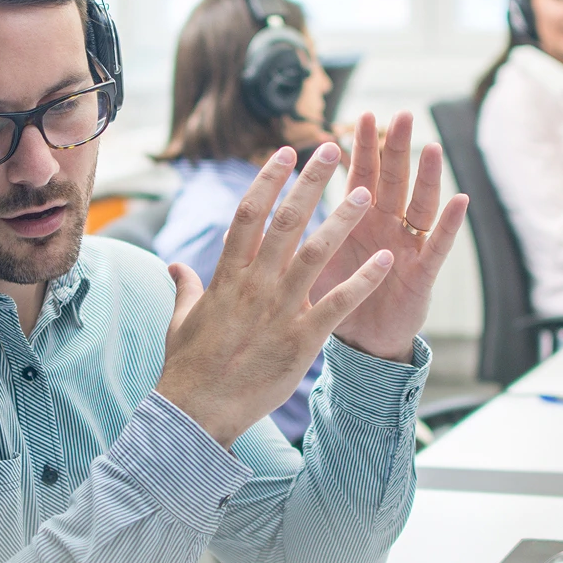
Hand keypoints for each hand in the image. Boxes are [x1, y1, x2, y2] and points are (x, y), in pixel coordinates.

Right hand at [156, 144, 395, 447]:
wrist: (197, 412)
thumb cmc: (187, 367)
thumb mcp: (181, 320)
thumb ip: (186, 287)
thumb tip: (175, 264)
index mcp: (226, 277)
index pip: (249, 215)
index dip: (269, 179)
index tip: (286, 152)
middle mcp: (254, 286)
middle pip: (286, 222)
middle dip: (311, 182)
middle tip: (331, 149)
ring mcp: (279, 311)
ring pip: (317, 254)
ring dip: (343, 220)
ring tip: (367, 193)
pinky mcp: (301, 341)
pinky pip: (339, 304)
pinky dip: (364, 280)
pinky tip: (387, 260)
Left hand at [310, 111, 468, 363]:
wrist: (358, 343)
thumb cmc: (334, 299)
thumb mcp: (312, 264)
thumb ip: (294, 238)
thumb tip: (252, 219)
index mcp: (356, 221)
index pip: (359, 177)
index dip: (361, 149)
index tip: (360, 117)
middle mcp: (385, 227)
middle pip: (393, 181)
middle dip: (396, 149)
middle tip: (402, 115)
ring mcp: (406, 247)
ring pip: (419, 206)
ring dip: (427, 178)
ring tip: (433, 148)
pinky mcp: (422, 274)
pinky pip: (437, 246)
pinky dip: (448, 224)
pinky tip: (460, 200)